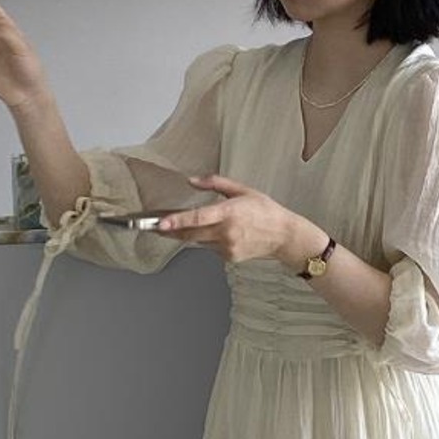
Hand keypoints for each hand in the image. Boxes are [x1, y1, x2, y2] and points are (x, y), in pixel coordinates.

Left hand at [156, 176, 312, 266]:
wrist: (284, 236)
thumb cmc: (265, 211)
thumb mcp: (242, 190)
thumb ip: (215, 183)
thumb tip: (192, 181)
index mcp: (229, 212)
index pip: (197, 218)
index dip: (177, 221)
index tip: (160, 223)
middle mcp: (227, 232)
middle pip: (190, 234)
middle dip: (170, 231)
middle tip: (154, 226)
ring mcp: (228, 247)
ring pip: (199, 241)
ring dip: (190, 234)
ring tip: (185, 226)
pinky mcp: (229, 257)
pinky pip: (211, 248)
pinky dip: (208, 240)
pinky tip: (221, 233)